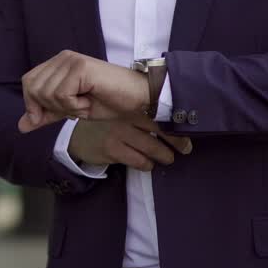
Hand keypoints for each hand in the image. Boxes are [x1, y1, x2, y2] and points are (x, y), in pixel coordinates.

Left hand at [19, 50, 149, 129]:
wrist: (137, 99)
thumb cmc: (108, 102)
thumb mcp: (70, 110)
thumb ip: (46, 114)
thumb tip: (21, 126)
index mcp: (57, 64)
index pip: (28, 82)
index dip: (33, 103)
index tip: (53, 115)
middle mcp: (62, 58)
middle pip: (33, 88)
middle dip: (51, 107)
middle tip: (76, 107)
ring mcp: (71, 60)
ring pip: (47, 93)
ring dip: (67, 107)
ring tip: (86, 102)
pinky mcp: (80, 67)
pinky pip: (62, 95)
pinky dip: (75, 106)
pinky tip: (90, 100)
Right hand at [68, 117, 192, 171]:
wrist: (77, 136)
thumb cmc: (107, 122)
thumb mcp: (121, 110)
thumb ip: (142, 110)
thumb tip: (175, 117)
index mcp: (130, 103)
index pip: (160, 111)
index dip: (177, 122)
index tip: (190, 130)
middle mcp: (125, 115)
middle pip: (160, 128)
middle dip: (177, 142)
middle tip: (186, 149)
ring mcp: (118, 132)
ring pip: (152, 147)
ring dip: (164, 155)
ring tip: (167, 157)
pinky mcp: (112, 149)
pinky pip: (139, 160)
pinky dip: (147, 164)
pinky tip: (148, 163)